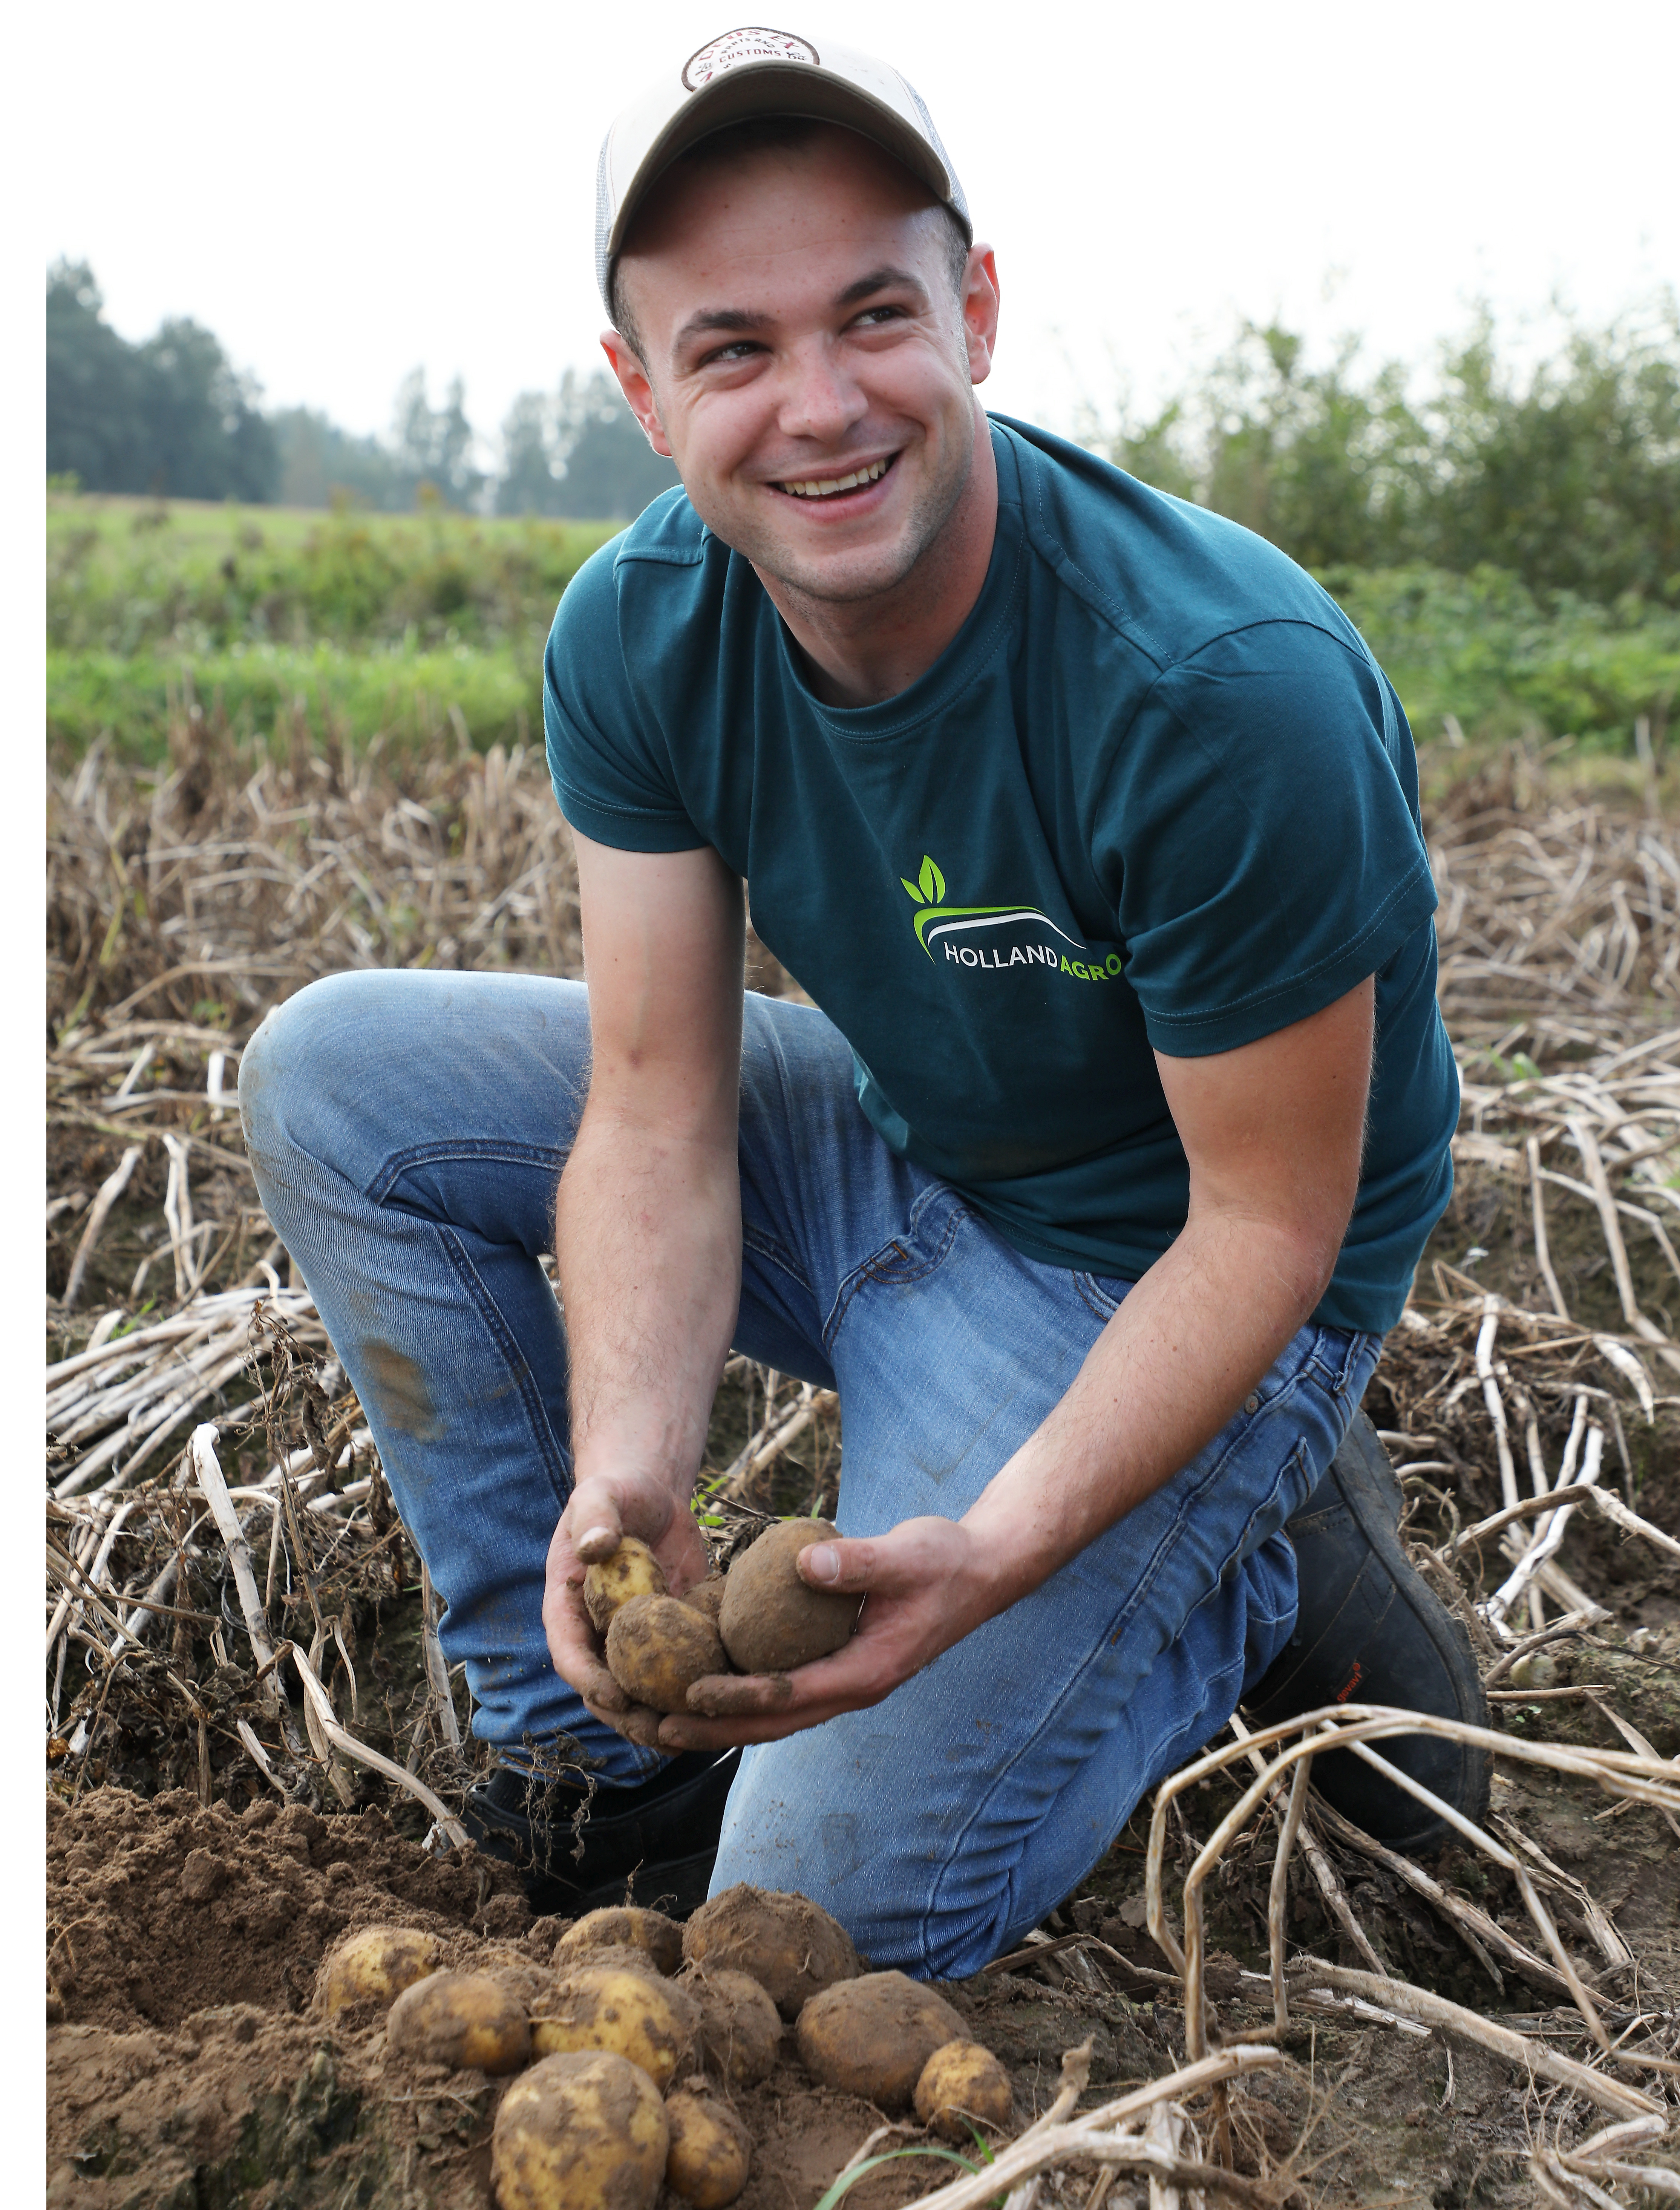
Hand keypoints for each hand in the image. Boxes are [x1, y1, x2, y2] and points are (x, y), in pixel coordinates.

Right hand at [543, 1469, 713, 1749]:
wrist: (650, 1494)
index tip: (615, 1695)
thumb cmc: (616, 1492)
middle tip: (659, 1730)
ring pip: (642, 1693)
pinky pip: (679, 1671)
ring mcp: (633, 1641)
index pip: (570, 1654)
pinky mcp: (669, 1637)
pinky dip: (697, 1691)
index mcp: (568, 1608)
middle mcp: (597, 1634)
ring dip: (663, 1718)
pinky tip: (728, 1704)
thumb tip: (594, 1544)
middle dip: (628, 1717)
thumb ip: (596, 1516)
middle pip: (605, 1689)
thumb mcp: (601, 1495)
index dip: (588, 1680)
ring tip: (695, 1733)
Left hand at [649, 1514, 998, 1752]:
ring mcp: (847, 1681)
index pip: (790, 1694)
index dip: (738, 1697)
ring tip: (666, 1721)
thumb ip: (859, 1562)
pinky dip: (745, 1694)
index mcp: (867, 1670)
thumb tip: (805, 1564)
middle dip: (715, 1728)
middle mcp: (853, 1687)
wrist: (980, 1571)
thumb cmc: (944, 1560)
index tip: (690, 1693)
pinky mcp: (840, 1666)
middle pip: (773, 1721)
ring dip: (723, 1721)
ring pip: (776, 1715)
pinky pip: (785, 1690)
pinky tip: (709, 1681)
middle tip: (656, 1727)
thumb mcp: (907, 1554)